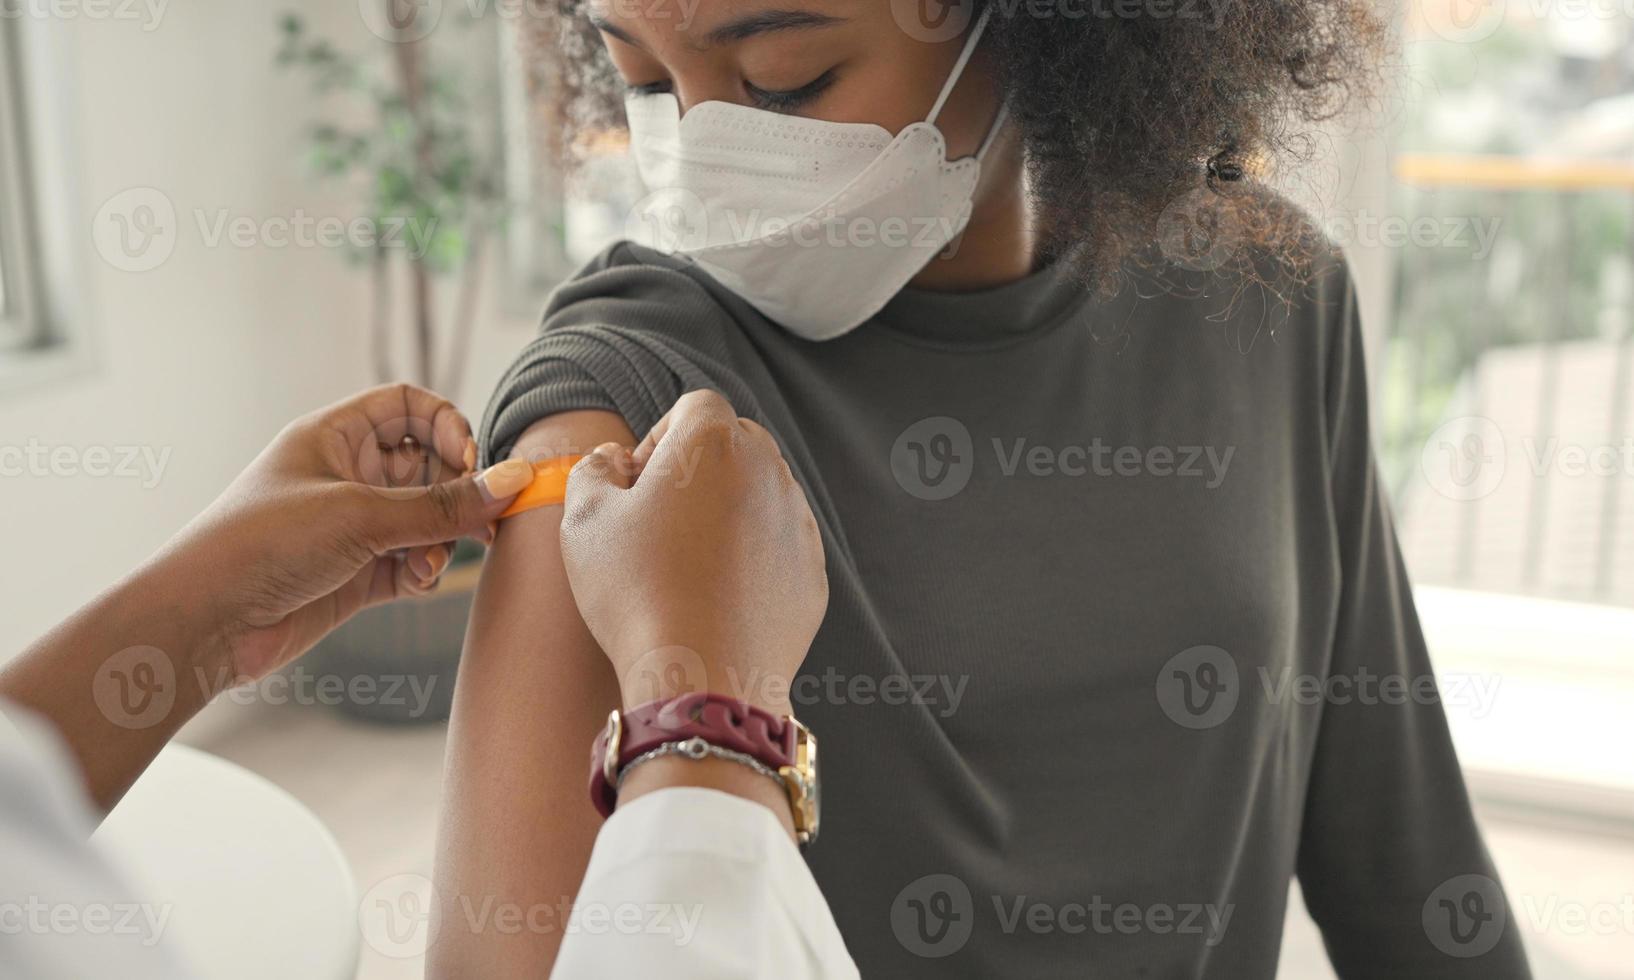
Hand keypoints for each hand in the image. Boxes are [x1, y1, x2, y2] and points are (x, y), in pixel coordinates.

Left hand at [169, 383, 535, 682]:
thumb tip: (513, 481)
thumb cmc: (261, 544)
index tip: (468, 459)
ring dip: (442, 538)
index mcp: (335, 437)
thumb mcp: (361, 514)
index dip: (446, 425)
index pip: (409, 406)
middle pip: (428, 464)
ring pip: (427, 518)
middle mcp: (347, 475)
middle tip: (476, 519)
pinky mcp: (358, 573)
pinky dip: (424, 570)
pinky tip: (414, 580)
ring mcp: (354, 526)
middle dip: (457, 492)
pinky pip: (414, 561)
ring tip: (432, 559)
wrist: (205, 621)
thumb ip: (443, 504)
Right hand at [558, 390, 827, 711]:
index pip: (694, 407)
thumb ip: (594, 470)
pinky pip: (778, 546)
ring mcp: (798, 521)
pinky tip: (716, 596)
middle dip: (697, 471)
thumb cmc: (638, 589)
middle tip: (658, 521)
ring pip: (759, 495)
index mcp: (715, 441)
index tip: (637, 484)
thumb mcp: (585, 519)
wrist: (705, 673)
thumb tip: (613, 460)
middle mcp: (768, 470)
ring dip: (725, 514)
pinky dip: (751, 559)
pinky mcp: (812, 571)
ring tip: (684, 565)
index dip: (660, 438)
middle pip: (734, 445)